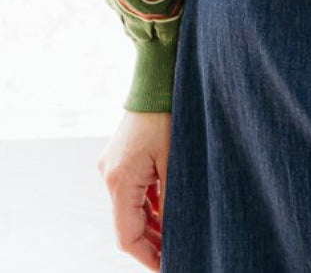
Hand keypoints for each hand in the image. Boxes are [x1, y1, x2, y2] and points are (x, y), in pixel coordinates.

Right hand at [97, 110, 171, 267]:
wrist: (157, 79)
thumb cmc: (168, 116)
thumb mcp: (174, 162)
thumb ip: (171, 202)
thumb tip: (175, 235)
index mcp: (119, 180)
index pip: (127, 236)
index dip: (147, 256)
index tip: (168, 266)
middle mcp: (109, 176)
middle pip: (127, 225)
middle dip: (151, 243)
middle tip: (177, 253)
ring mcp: (111, 166)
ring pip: (129, 209)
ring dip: (150, 225)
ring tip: (176, 236)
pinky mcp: (119, 158)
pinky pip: (132, 191)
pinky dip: (147, 205)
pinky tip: (167, 211)